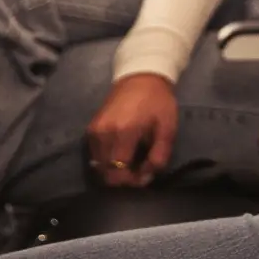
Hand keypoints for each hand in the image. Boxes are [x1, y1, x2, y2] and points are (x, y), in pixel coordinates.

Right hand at [86, 73, 177, 187]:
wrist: (141, 75)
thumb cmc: (157, 101)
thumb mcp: (167, 129)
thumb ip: (158, 157)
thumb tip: (145, 178)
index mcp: (124, 132)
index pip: (118, 174)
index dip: (130, 183)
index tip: (143, 177)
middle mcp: (104, 133)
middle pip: (106, 173)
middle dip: (122, 179)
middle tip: (138, 171)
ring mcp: (94, 130)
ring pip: (98, 166)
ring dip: (113, 170)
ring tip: (131, 161)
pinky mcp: (91, 127)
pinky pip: (95, 154)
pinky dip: (106, 160)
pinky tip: (120, 153)